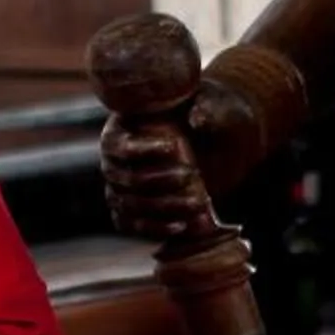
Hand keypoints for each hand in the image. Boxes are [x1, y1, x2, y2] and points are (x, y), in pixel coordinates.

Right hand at [98, 67, 271, 240]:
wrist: (220, 142)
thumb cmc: (213, 116)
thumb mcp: (216, 106)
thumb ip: (208, 108)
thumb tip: (197, 119)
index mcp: (123, 127)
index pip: (120, 145)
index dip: (142, 150)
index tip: (174, 148)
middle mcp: (114, 160)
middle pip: (124, 178)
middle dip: (159, 181)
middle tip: (193, 176)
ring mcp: (121, 188)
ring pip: (129, 205)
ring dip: (162, 208)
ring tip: (197, 204)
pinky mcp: (134, 210)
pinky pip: (133, 225)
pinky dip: (154, 229)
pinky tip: (181, 226)